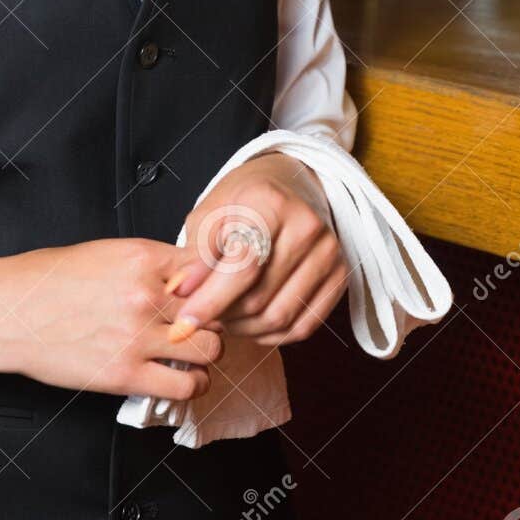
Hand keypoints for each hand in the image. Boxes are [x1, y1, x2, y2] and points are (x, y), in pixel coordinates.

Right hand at [0, 239, 226, 402]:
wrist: (8, 313)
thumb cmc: (45, 282)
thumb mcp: (102, 253)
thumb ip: (147, 265)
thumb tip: (180, 278)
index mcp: (140, 257)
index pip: (206, 267)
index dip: (211, 282)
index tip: (205, 293)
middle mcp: (145, 295)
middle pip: (214, 308)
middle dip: (212, 318)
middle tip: (200, 325)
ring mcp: (138, 336)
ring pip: (210, 348)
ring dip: (206, 352)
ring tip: (193, 353)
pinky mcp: (127, 374)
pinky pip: (186, 385)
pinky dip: (192, 384)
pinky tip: (181, 377)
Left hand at [166, 153, 348, 346]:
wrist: (289, 184)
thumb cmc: (242, 200)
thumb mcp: (209, 215)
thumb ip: (194, 256)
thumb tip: (179, 293)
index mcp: (269, 202)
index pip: (242, 265)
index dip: (210, 300)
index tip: (183, 323)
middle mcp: (306, 225)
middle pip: (258, 297)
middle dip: (223, 316)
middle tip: (202, 313)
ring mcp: (329, 252)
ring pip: (279, 318)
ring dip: (245, 329)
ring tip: (225, 316)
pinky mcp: (340, 276)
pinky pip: (303, 326)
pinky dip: (272, 334)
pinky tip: (252, 321)